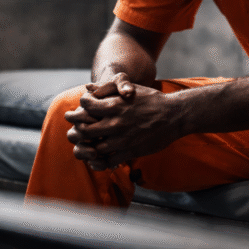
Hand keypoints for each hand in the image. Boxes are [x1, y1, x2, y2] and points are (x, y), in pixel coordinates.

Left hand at [64, 75, 181, 169]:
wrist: (175, 116)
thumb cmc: (152, 100)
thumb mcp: (131, 89)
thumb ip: (108, 88)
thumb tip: (88, 88)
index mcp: (115, 105)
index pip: (86, 105)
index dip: (80, 106)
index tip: (81, 109)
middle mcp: (116, 123)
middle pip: (84, 129)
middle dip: (76, 128)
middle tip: (74, 128)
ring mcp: (122, 139)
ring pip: (93, 147)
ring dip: (87, 146)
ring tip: (85, 144)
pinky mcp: (130, 152)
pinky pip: (108, 161)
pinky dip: (100, 160)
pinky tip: (99, 156)